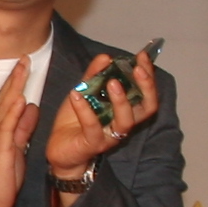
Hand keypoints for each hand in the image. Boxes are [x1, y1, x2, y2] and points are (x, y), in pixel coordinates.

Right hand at [0, 51, 40, 206]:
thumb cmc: (0, 179)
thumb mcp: (17, 150)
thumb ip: (23, 129)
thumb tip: (31, 108)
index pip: (7, 102)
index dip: (16, 83)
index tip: (25, 65)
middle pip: (4, 100)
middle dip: (15, 78)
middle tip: (24, 58)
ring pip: (4, 109)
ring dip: (14, 88)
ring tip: (22, 70)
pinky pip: (6, 129)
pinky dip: (12, 112)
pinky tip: (18, 99)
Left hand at [43, 46, 161, 183]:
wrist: (59, 150)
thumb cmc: (75, 122)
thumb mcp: (84, 93)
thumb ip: (94, 76)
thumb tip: (106, 57)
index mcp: (126, 110)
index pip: (146, 93)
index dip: (148, 75)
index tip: (142, 56)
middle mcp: (123, 124)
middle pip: (147, 107)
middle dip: (146, 86)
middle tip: (137, 69)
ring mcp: (110, 136)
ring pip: (126, 121)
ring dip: (121, 100)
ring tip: (112, 82)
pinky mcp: (93, 144)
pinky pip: (93, 127)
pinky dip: (85, 110)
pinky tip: (76, 95)